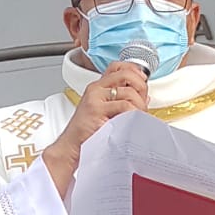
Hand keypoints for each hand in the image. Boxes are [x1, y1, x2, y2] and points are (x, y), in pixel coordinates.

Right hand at [41, 62, 148, 196]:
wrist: (71, 147)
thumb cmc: (87, 133)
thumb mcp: (105, 112)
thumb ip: (122, 102)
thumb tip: (143, 98)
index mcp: (98, 88)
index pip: (118, 67)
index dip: (134, 70)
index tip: (143, 80)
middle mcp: (96, 90)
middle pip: (126, 74)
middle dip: (141, 86)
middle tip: (143, 101)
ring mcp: (95, 99)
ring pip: (129, 92)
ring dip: (140, 105)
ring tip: (138, 116)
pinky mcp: (97, 110)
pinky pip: (125, 106)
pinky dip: (134, 113)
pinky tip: (131, 121)